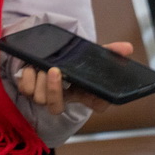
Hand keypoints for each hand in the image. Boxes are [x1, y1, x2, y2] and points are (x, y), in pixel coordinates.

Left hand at [15, 41, 133, 114]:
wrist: (55, 54)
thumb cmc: (75, 60)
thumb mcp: (93, 55)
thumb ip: (110, 51)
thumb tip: (127, 47)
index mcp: (86, 94)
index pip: (98, 105)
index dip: (97, 101)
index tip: (91, 87)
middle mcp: (66, 99)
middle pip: (56, 108)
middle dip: (54, 90)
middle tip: (55, 71)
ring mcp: (47, 95)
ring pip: (40, 99)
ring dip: (40, 81)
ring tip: (43, 66)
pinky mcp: (32, 89)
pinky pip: (26, 90)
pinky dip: (27, 78)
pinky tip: (30, 67)